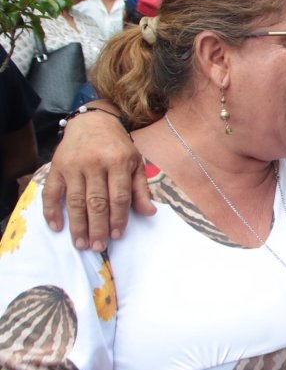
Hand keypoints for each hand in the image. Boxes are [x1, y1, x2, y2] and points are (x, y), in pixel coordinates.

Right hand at [42, 107, 153, 250]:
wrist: (93, 122)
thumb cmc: (118, 146)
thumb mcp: (135, 163)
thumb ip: (140, 189)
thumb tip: (150, 212)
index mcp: (118, 161)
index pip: (118, 196)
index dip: (118, 218)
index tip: (117, 235)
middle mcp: (94, 163)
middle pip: (96, 202)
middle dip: (97, 227)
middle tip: (98, 247)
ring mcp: (73, 165)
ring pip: (74, 200)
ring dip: (77, 225)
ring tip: (81, 244)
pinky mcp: (56, 167)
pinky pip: (51, 192)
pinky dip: (51, 211)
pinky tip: (57, 227)